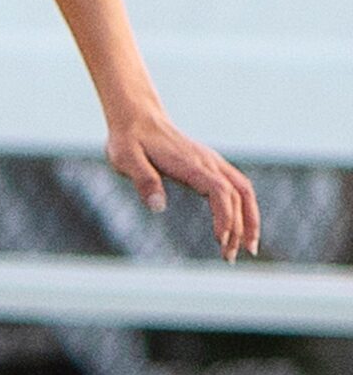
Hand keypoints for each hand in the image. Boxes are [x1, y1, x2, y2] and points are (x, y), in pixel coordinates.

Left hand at [107, 103, 259, 258]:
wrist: (137, 117)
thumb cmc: (128, 140)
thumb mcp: (126, 159)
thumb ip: (143, 180)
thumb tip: (157, 207)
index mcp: (190, 163)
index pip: (219, 191)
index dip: (225, 216)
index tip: (220, 240)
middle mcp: (207, 162)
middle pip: (238, 194)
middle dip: (240, 226)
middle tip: (230, 257)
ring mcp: (212, 162)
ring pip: (244, 190)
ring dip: (249, 218)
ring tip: (247, 248)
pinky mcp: (210, 165)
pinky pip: (237, 186)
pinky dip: (244, 207)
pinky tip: (239, 227)